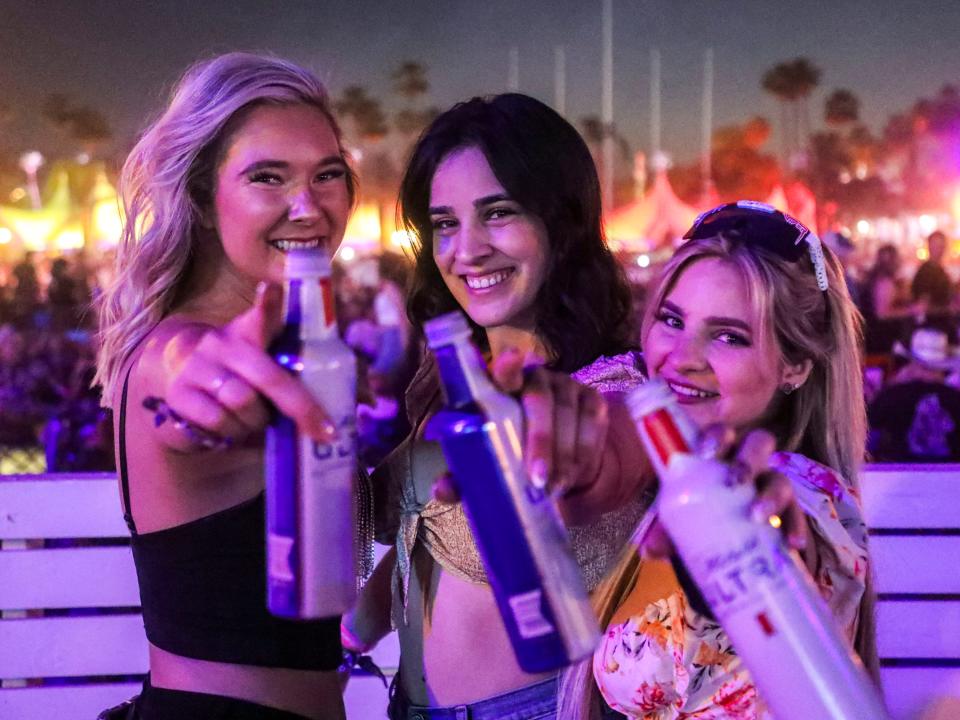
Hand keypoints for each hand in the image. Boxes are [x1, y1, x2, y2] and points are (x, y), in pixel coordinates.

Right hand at [160, 282, 335, 446]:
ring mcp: (197, 367)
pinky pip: (217, 421)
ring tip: (255, 421)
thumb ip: (288, 362)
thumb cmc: (237, 373)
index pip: (261, 314)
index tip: (272, 289)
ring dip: (258, 421)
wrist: (176, 376)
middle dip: (300, 407)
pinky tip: (231, 428)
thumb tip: (332, 393)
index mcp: (249, 333)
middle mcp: (222, 345)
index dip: (268, 303)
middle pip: (267, 377)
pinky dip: (232, 432)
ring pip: (243, 402)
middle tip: (324, 431)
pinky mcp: (178, 394)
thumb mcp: (261, 360)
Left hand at [431, 348, 613, 513]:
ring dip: (563, 455)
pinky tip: (574, 475)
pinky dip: (584, 452)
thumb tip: (441, 490)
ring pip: (568, 415)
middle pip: (539, 401)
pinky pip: (592, 424)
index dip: (507, 365)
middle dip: (540, 439)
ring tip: (554, 487)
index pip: (503, 371)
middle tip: (537, 478)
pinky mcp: (593, 400)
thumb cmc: (511, 454)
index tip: (511, 359)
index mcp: (501, 388)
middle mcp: (535, 378)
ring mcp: (567, 386)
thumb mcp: (486, 464)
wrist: (556, 462)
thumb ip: (464, 475)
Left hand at [638, 426, 808, 557]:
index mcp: (719, 456)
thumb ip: (663, 530)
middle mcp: (748, 464)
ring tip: (758, 516)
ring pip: (780, 478)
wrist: (718, 543)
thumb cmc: (695, 515)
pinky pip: (796, 515)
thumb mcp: (677, 519)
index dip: (716, 436)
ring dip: (771, 495)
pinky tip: (792, 544)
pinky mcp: (786, 513)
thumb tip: (650, 549)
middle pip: (759, 444)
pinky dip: (796, 527)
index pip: (722, 432)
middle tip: (735, 481)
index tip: (705, 453)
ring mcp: (769, 486)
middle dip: (748, 459)